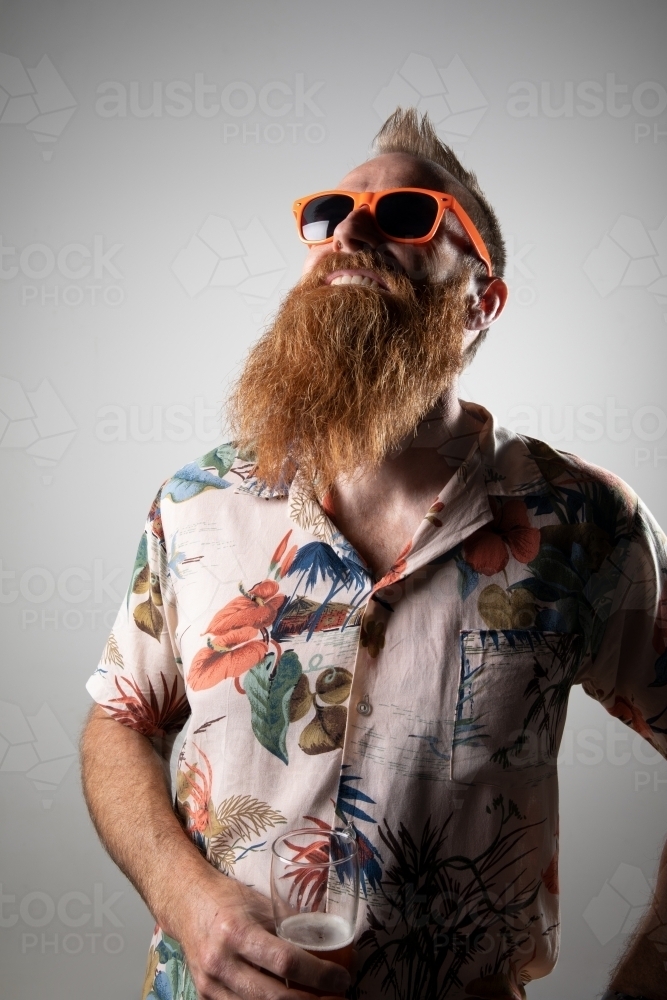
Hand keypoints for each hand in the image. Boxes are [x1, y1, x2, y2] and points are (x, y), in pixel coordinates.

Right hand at [176, 869, 351, 999]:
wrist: (187, 903)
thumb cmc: (228, 899)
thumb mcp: (262, 904)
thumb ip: (291, 926)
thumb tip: (331, 943)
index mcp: (237, 932)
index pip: (285, 961)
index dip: (318, 974)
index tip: (341, 978)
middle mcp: (221, 963)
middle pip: (274, 997)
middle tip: (337, 999)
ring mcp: (211, 985)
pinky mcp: (206, 997)